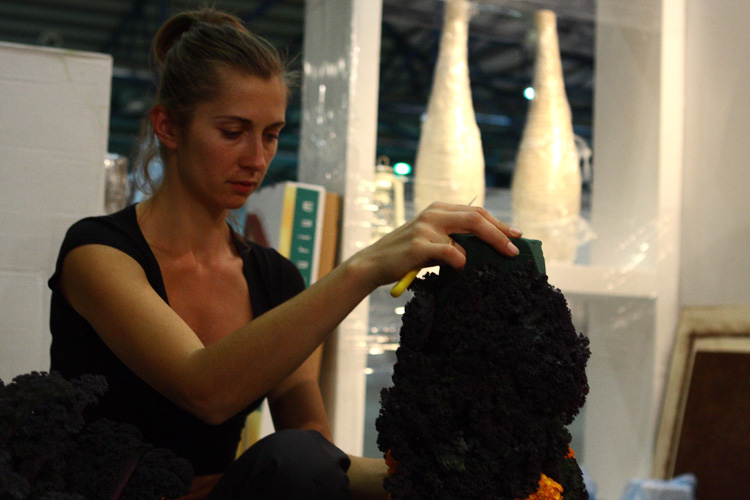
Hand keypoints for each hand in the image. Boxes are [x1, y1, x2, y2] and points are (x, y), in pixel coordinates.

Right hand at [354, 202, 521, 289]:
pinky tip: (460, 268)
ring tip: (494, 263)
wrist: (374, 263)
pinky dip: (460, 261)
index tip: (516, 236)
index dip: (499, 223)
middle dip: (500, 234)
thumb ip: (454, 239)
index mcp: (439, 209)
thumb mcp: (432, 240)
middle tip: (514, 251)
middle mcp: (433, 214)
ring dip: (481, 250)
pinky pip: (450, 252)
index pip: (476, 212)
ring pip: (466, 235)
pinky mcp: (419, 245)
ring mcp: (425, 228)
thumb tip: (488, 248)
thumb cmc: (407, 255)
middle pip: (476, 218)